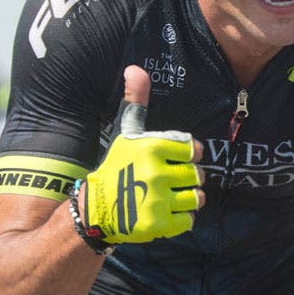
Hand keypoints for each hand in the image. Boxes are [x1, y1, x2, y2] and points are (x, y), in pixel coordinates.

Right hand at [84, 66, 202, 243]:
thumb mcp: (126, 131)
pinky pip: (189, 220)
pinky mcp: (158, 225)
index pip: (193, 149)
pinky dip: (182, 218)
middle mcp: (154, 173)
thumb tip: (135, 69)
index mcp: (150, 147)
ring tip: (172, 196)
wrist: (96, 208)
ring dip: (188, 198)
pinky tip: (166, 212)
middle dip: (188, 178)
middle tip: (172, 181)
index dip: (189, 155)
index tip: (178, 159)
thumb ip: (136, 101)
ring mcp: (156, 200)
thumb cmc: (116, 166)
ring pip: (196, 198)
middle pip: (196, 175)